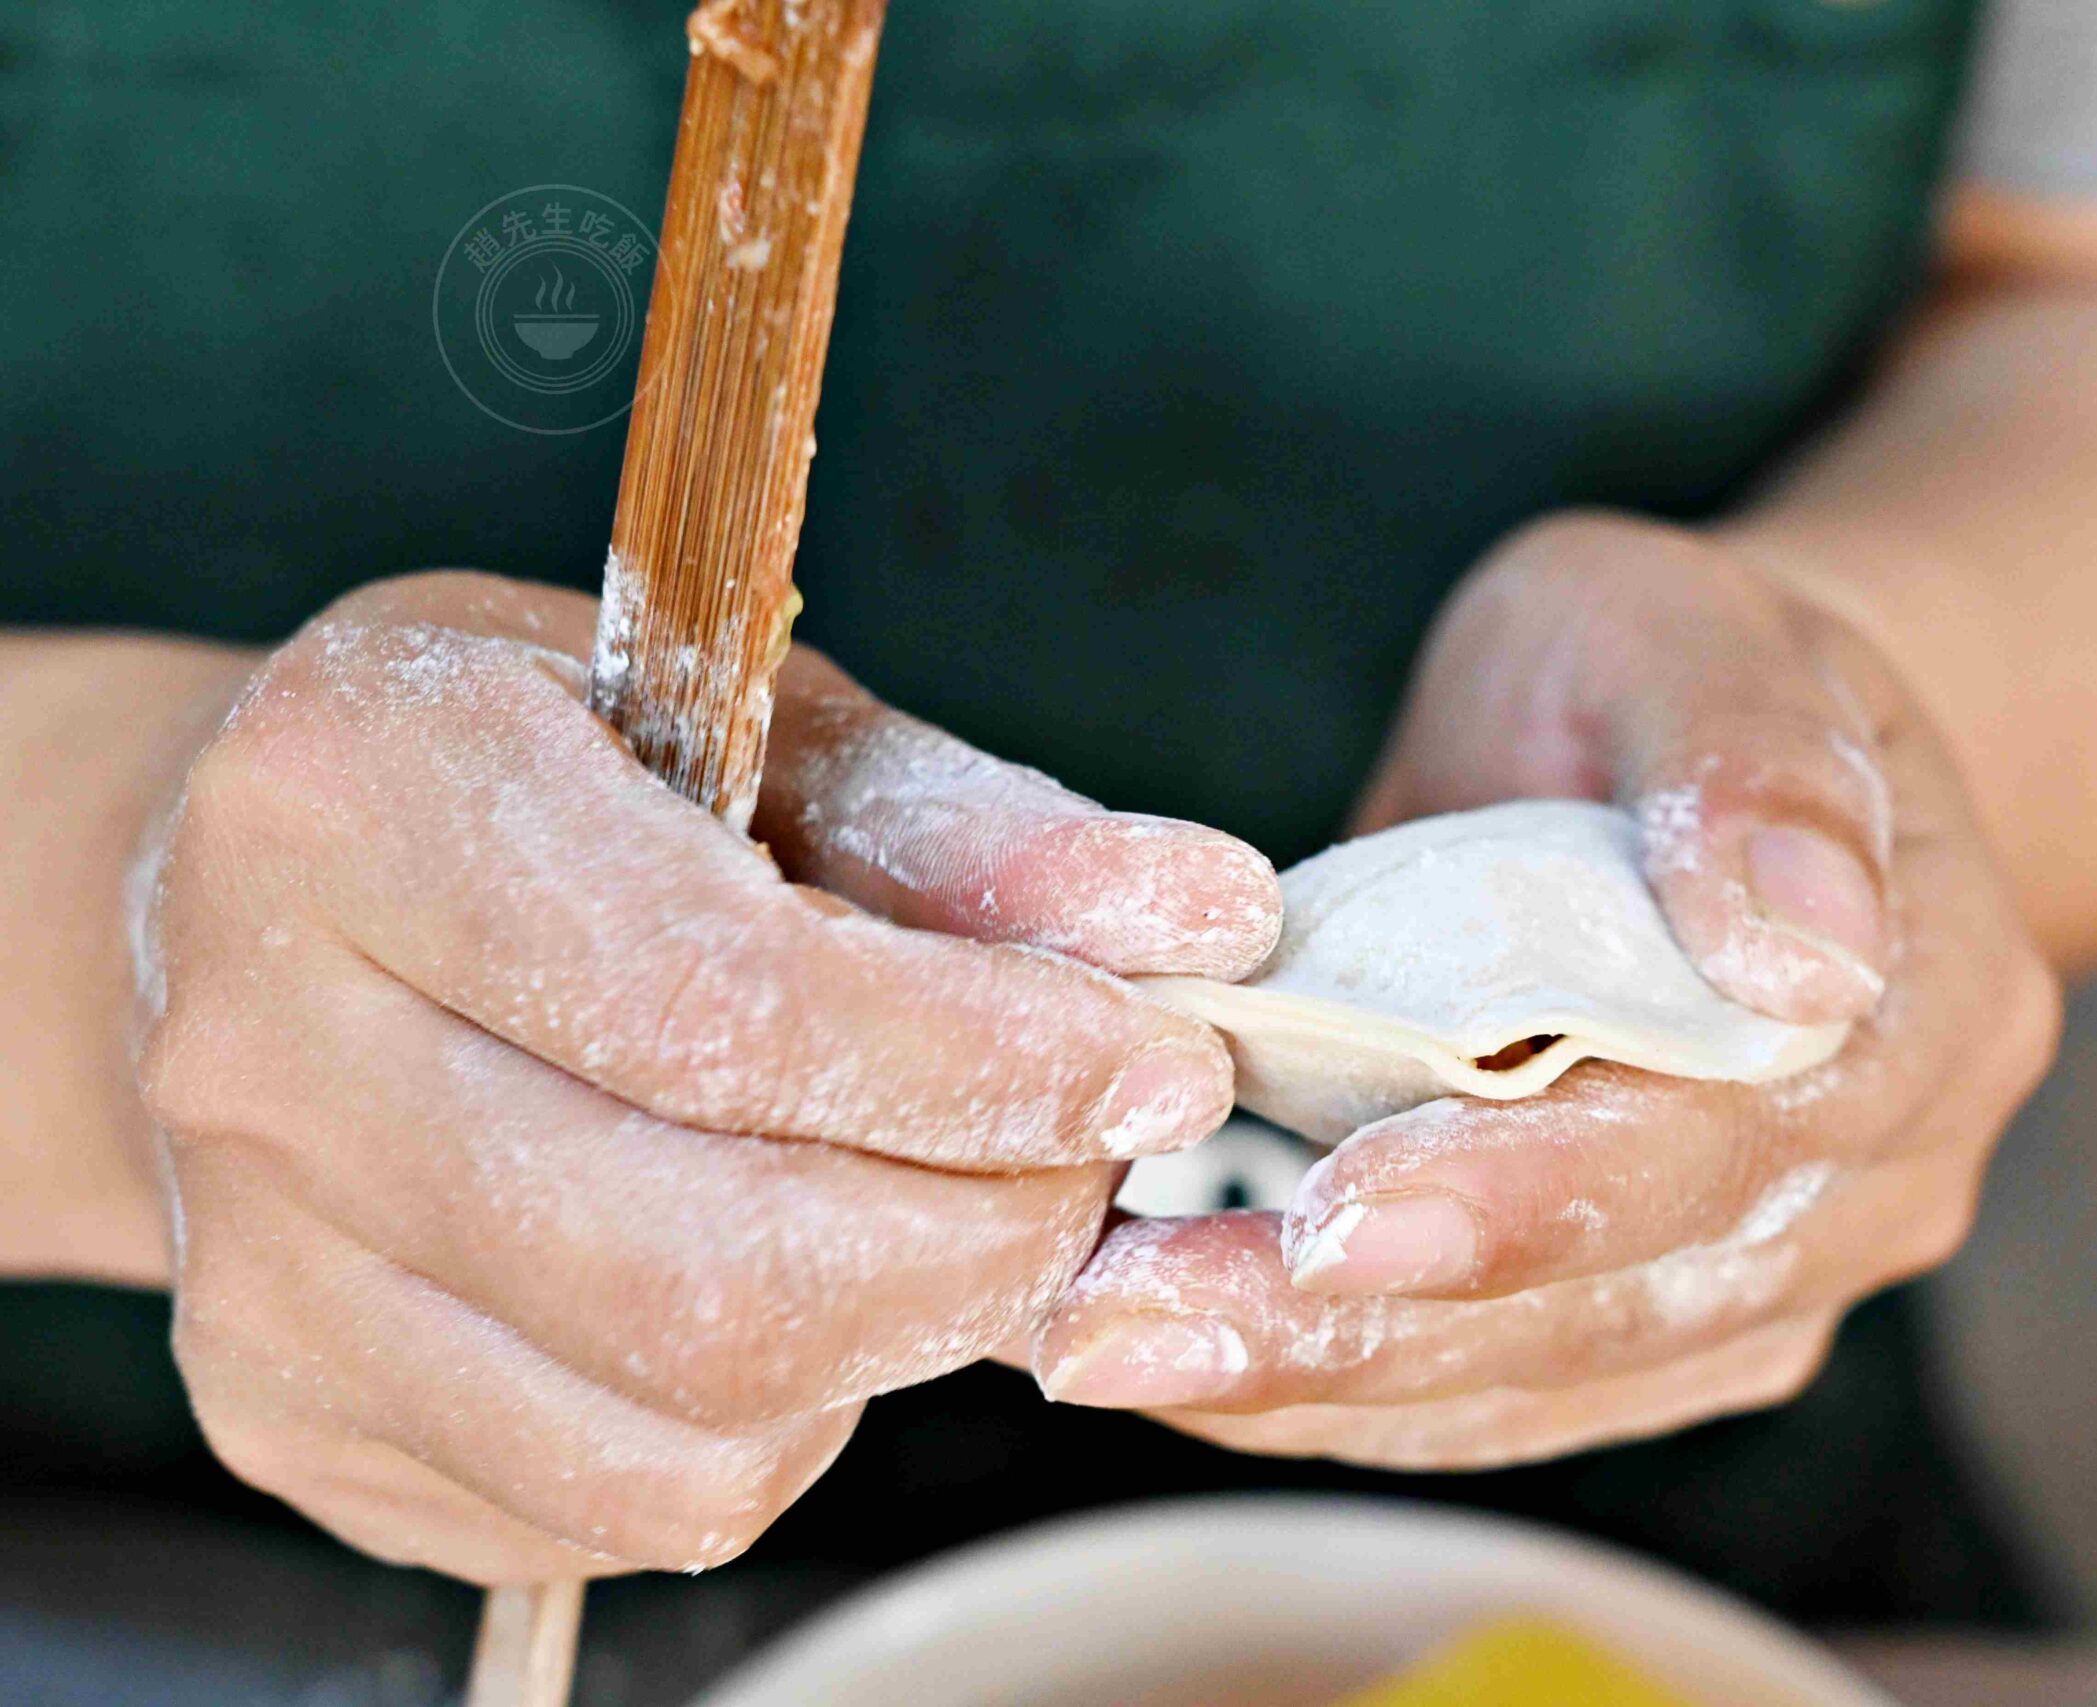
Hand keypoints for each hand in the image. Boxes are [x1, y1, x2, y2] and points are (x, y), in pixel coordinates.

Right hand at [135, 571, 1276, 1580]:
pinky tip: (785, 1288)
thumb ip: (973, 827)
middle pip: (708, 1268)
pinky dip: (774, 1428)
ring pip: (679, 1429)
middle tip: (1085, 1172)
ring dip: (890, 1345)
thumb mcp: (747, 722)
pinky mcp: (287, 1415)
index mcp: (362, 799)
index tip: (1156, 1067)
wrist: (262, 900)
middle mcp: (264, 1049)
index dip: (984, 1062)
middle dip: (981, 1243)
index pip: (721, 1003)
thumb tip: (1199, 922)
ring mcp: (255, 1265)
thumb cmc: (541, 780)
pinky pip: (615, 1506)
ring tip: (934, 1213)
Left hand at [1031, 512, 2058, 1467]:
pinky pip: (1507, 1394)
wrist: (1698, 759)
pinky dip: (1342, 1389)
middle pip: (1619, 1297)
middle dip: (1365, 1328)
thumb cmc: (1671, 667)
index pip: (1723, 1137)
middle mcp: (1881, 1179)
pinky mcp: (1671, 1322)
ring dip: (1321, 1382)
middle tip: (1129, 1333)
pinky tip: (1186, 1365)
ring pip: (1545, 1375)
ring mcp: (1780, 1270)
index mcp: (1925, 1004)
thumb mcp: (1685, 627)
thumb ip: (1744, 757)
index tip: (1332, 1222)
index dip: (1526, 1194)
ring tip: (1112, 1350)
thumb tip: (1805, 950)